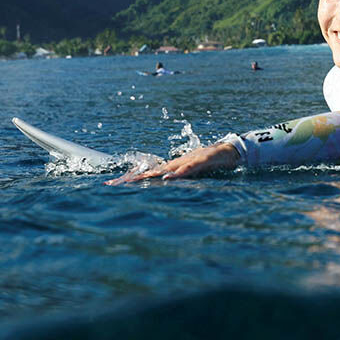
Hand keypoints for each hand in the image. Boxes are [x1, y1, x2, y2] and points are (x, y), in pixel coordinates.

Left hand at [104, 142, 240, 184]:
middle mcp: (175, 164)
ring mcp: (186, 162)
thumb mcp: (190, 173)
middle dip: (131, 179)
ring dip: (150, 177)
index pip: (147, 174)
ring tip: (135, 182)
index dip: (130, 180)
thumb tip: (164, 188)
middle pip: (150, 172)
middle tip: (112, 186)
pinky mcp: (200, 161)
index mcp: (171, 168)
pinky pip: (187, 168)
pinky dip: (177, 174)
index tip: (111, 186)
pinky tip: (168, 178)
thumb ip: (177, 179)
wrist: (228, 151)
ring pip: (166, 169)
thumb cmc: (208, 163)